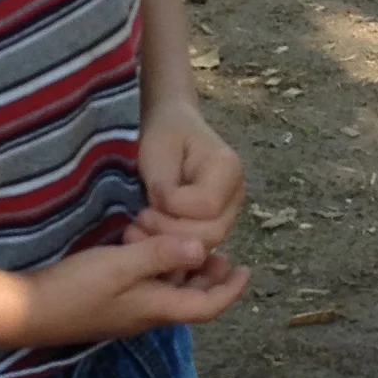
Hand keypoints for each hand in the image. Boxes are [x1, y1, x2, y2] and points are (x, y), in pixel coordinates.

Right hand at [13, 230, 249, 349]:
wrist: (27, 312)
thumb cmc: (75, 288)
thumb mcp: (121, 265)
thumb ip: (162, 256)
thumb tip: (204, 250)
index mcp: (157, 308)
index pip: (207, 306)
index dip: (230, 289)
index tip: (246, 268)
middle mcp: (147, 315)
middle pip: (190, 299)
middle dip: (210, 276)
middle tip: (220, 250)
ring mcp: (127, 312)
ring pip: (168, 291)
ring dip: (181, 268)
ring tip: (184, 240)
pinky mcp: (110, 305)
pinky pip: (146, 288)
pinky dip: (155, 268)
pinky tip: (142, 245)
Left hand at [137, 99, 244, 247]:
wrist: (172, 130)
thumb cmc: (166, 136)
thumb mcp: (159, 153)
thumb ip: (164, 186)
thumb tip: (165, 212)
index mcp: (229, 169)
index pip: (208, 205)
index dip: (175, 208)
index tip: (151, 197)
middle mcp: (236, 195)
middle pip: (212, 232)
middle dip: (171, 232)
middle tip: (141, 219)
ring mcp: (228, 213)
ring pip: (205, 245)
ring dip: (169, 242)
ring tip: (141, 228)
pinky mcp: (213, 225)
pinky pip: (196, 245)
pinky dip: (171, 246)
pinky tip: (148, 236)